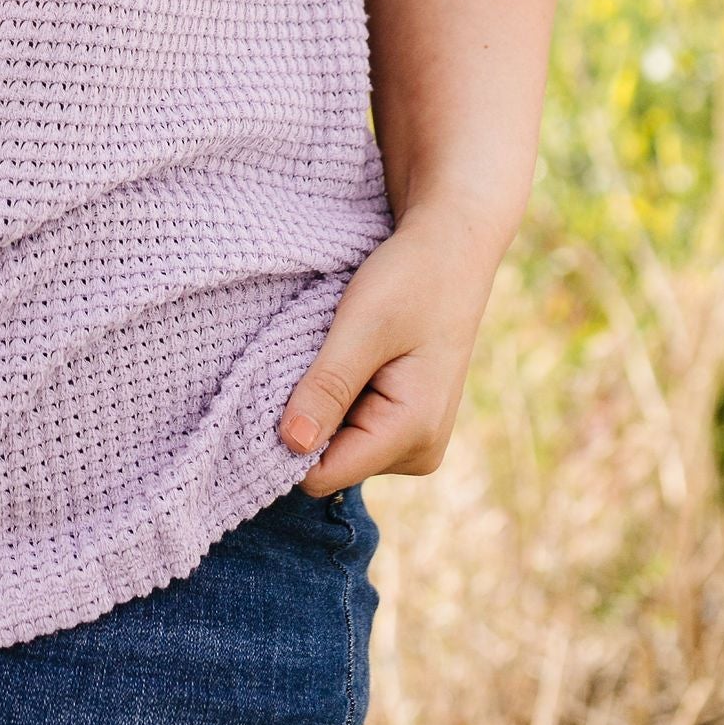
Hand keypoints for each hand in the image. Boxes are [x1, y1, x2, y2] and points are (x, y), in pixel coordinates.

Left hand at [278, 197, 508, 496]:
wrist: (451, 250)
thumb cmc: (411, 280)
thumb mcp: (362, 327)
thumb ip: (328, 387)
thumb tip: (292, 445)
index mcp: (414, 434)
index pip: (323, 474)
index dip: (288, 441)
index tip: (271, 389)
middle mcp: (419, 451)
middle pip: (329, 462)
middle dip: (308, 417)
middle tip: (313, 357)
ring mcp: (415, 440)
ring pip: (337, 444)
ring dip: (322, 402)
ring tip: (337, 351)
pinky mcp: (406, 423)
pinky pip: (352, 427)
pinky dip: (337, 396)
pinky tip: (348, 358)